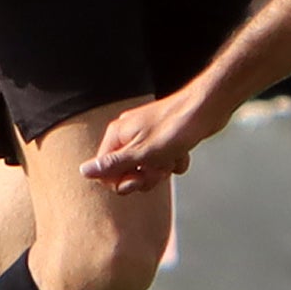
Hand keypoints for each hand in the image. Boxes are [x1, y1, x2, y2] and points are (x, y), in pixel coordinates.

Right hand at [84, 86, 228, 194]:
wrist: (207, 107)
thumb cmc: (176, 127)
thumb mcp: (142, 152)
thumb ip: (112, 164)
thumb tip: (83, 171)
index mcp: (117, 135)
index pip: (105, 171)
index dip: (121, 181)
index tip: (138, 179)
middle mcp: (129, 134)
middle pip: (126, 172)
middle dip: (145, 176)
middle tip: (158, 168)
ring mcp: (147, 137)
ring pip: (147, 169)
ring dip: (162, 169)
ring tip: (172, 157)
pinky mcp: (165, 139)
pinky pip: (165, 161)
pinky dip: (175, 161)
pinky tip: (183, 152)